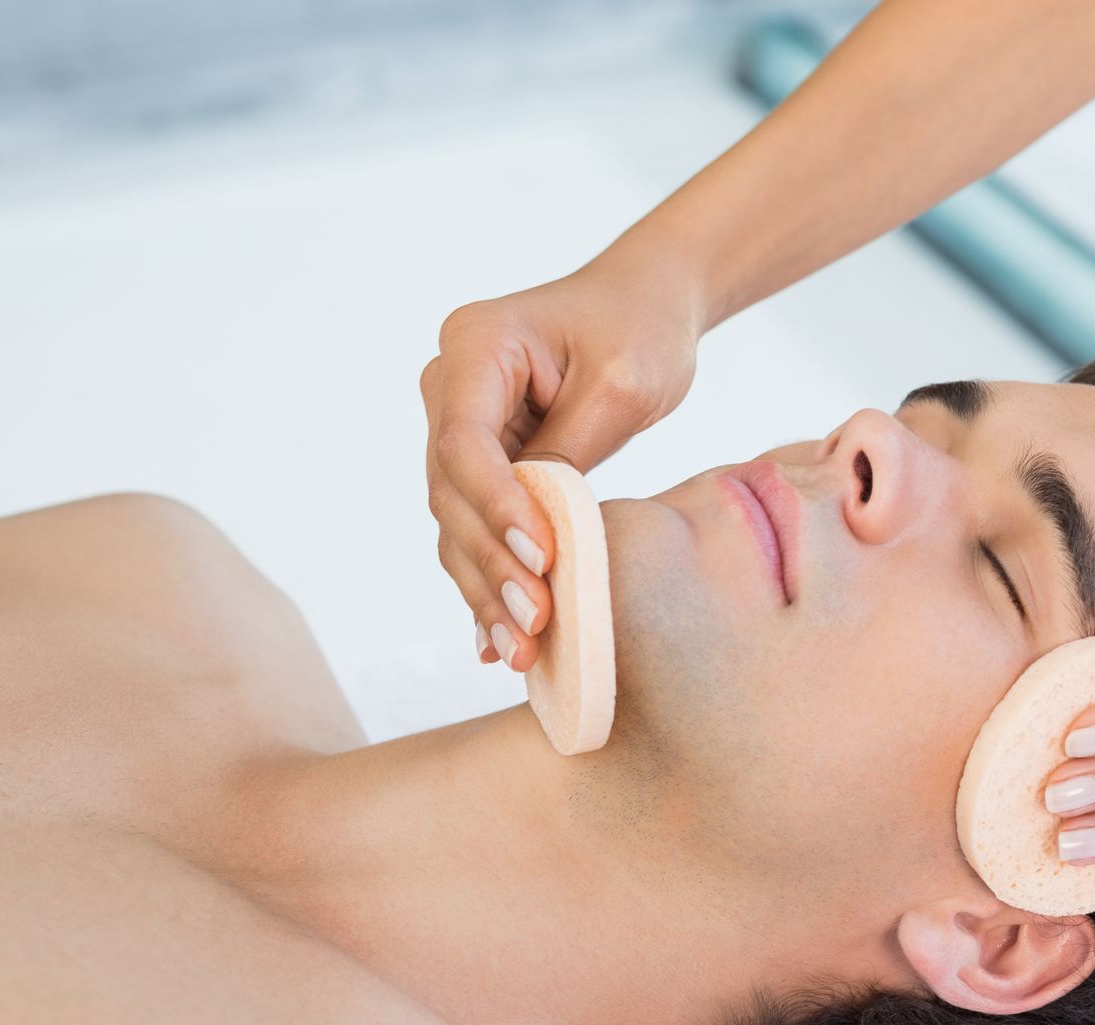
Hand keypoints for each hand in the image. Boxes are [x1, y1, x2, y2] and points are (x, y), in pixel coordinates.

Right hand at [421, 254, 705, 670]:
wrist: (644, 306)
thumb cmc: (640, 329)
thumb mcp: (620, 385)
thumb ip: (572, 450)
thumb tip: (538, 530)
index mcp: (475, 346)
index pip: (465, 442)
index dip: (497, 507)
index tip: (542, 558)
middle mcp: (450, 386)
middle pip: (451, 492)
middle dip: (491, 564)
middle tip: (535, 623)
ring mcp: (458, 425)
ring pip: (456, 522)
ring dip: (486, 587)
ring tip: (521, 648)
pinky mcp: (481, 463)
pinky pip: (475, 527)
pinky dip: (489, 581)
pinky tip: (497, 640)